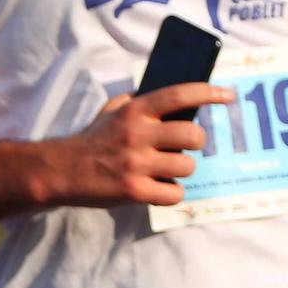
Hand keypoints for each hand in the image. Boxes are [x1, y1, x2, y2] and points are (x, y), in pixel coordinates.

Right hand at [49, 84, 230, 206]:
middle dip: (197, 142)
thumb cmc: (92, 138)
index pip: (180, 95)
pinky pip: (174, 194)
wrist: (60, 170)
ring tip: (167, 170)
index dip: (208, 93)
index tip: (228, 95)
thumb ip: (140, 101)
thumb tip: (174, 98)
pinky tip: (160, 188)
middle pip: (193, 136)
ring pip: (187, 167)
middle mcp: (138, 135)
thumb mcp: (112, 110)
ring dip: (182, 170)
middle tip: (187, 146)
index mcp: (136, 111)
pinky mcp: (133, 191)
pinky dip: (171, 193)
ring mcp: (136, 164)